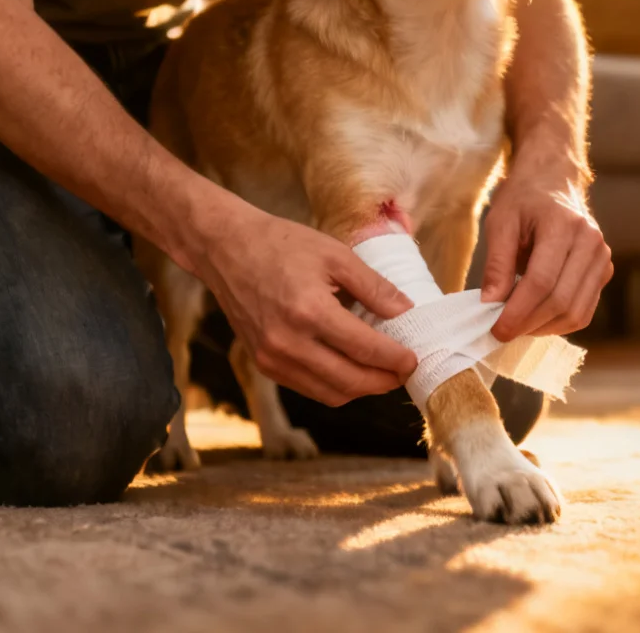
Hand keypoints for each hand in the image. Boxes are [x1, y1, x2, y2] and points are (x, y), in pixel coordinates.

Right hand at [186, 198, 416, 405]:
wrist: (226, 249)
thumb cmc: (281, 245)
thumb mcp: (335, 254)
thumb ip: (373, 286)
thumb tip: (405, 310)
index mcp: (309, 311)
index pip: (365, 349)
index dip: (395, 359)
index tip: (413, 359)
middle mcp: (288, 342)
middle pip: (350, 381)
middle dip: (383, 381)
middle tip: (403, 372)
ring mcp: (272, 358)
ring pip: (329, 393)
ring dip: (360, 389)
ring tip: (381, 374)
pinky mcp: (263, 363)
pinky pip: (308, 388)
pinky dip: (334, 386)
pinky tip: (349, 369)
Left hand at [479, 170, 613, 340]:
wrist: (554, 181)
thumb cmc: (524, 199)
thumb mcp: (500, 221)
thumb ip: (497, 262)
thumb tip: (490, 303)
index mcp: (564, 225)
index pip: (542, 281)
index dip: (518, 311)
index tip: (496, 329)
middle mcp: (590, 243)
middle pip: (561, 300)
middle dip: (529, 324)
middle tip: (502, 333)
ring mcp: (602, 258)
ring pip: (577, 312)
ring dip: (544, 328)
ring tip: (518, 326)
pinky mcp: (604, 271)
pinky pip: (585, 310)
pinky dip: (560, 323)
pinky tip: (537, 320)